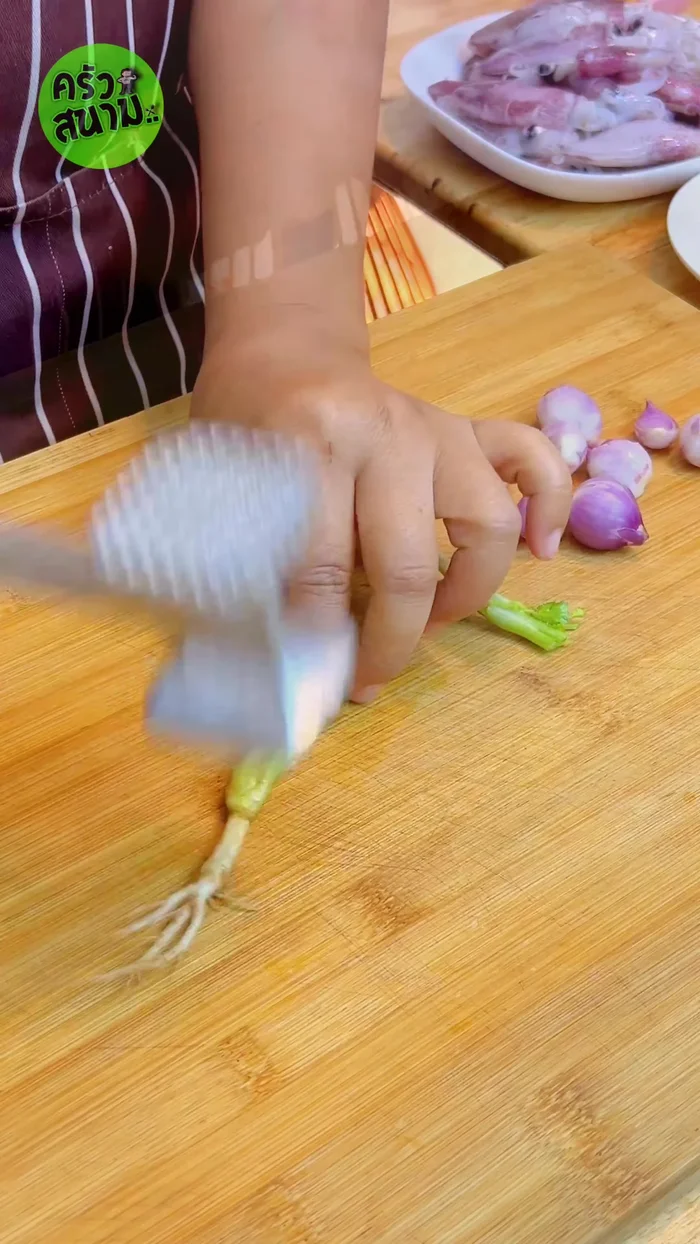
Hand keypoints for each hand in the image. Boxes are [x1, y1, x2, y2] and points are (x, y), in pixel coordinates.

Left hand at [192, 343, 571, 703]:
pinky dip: (550, 506)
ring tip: (432, 624)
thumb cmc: (247, 418)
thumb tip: (279, 654)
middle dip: (390, 642)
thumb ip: (248, 556)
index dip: (317, 639)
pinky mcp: (467, 429)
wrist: (283, 346)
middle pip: (406, 565)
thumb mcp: (224, 479)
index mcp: (312, 442)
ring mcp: (436, 428)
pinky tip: (541, 551)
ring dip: (465, 593)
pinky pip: (534, 462)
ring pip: (487, 525)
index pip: (320, 566)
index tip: (313, 681)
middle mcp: (385, 432)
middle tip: (368, 679)